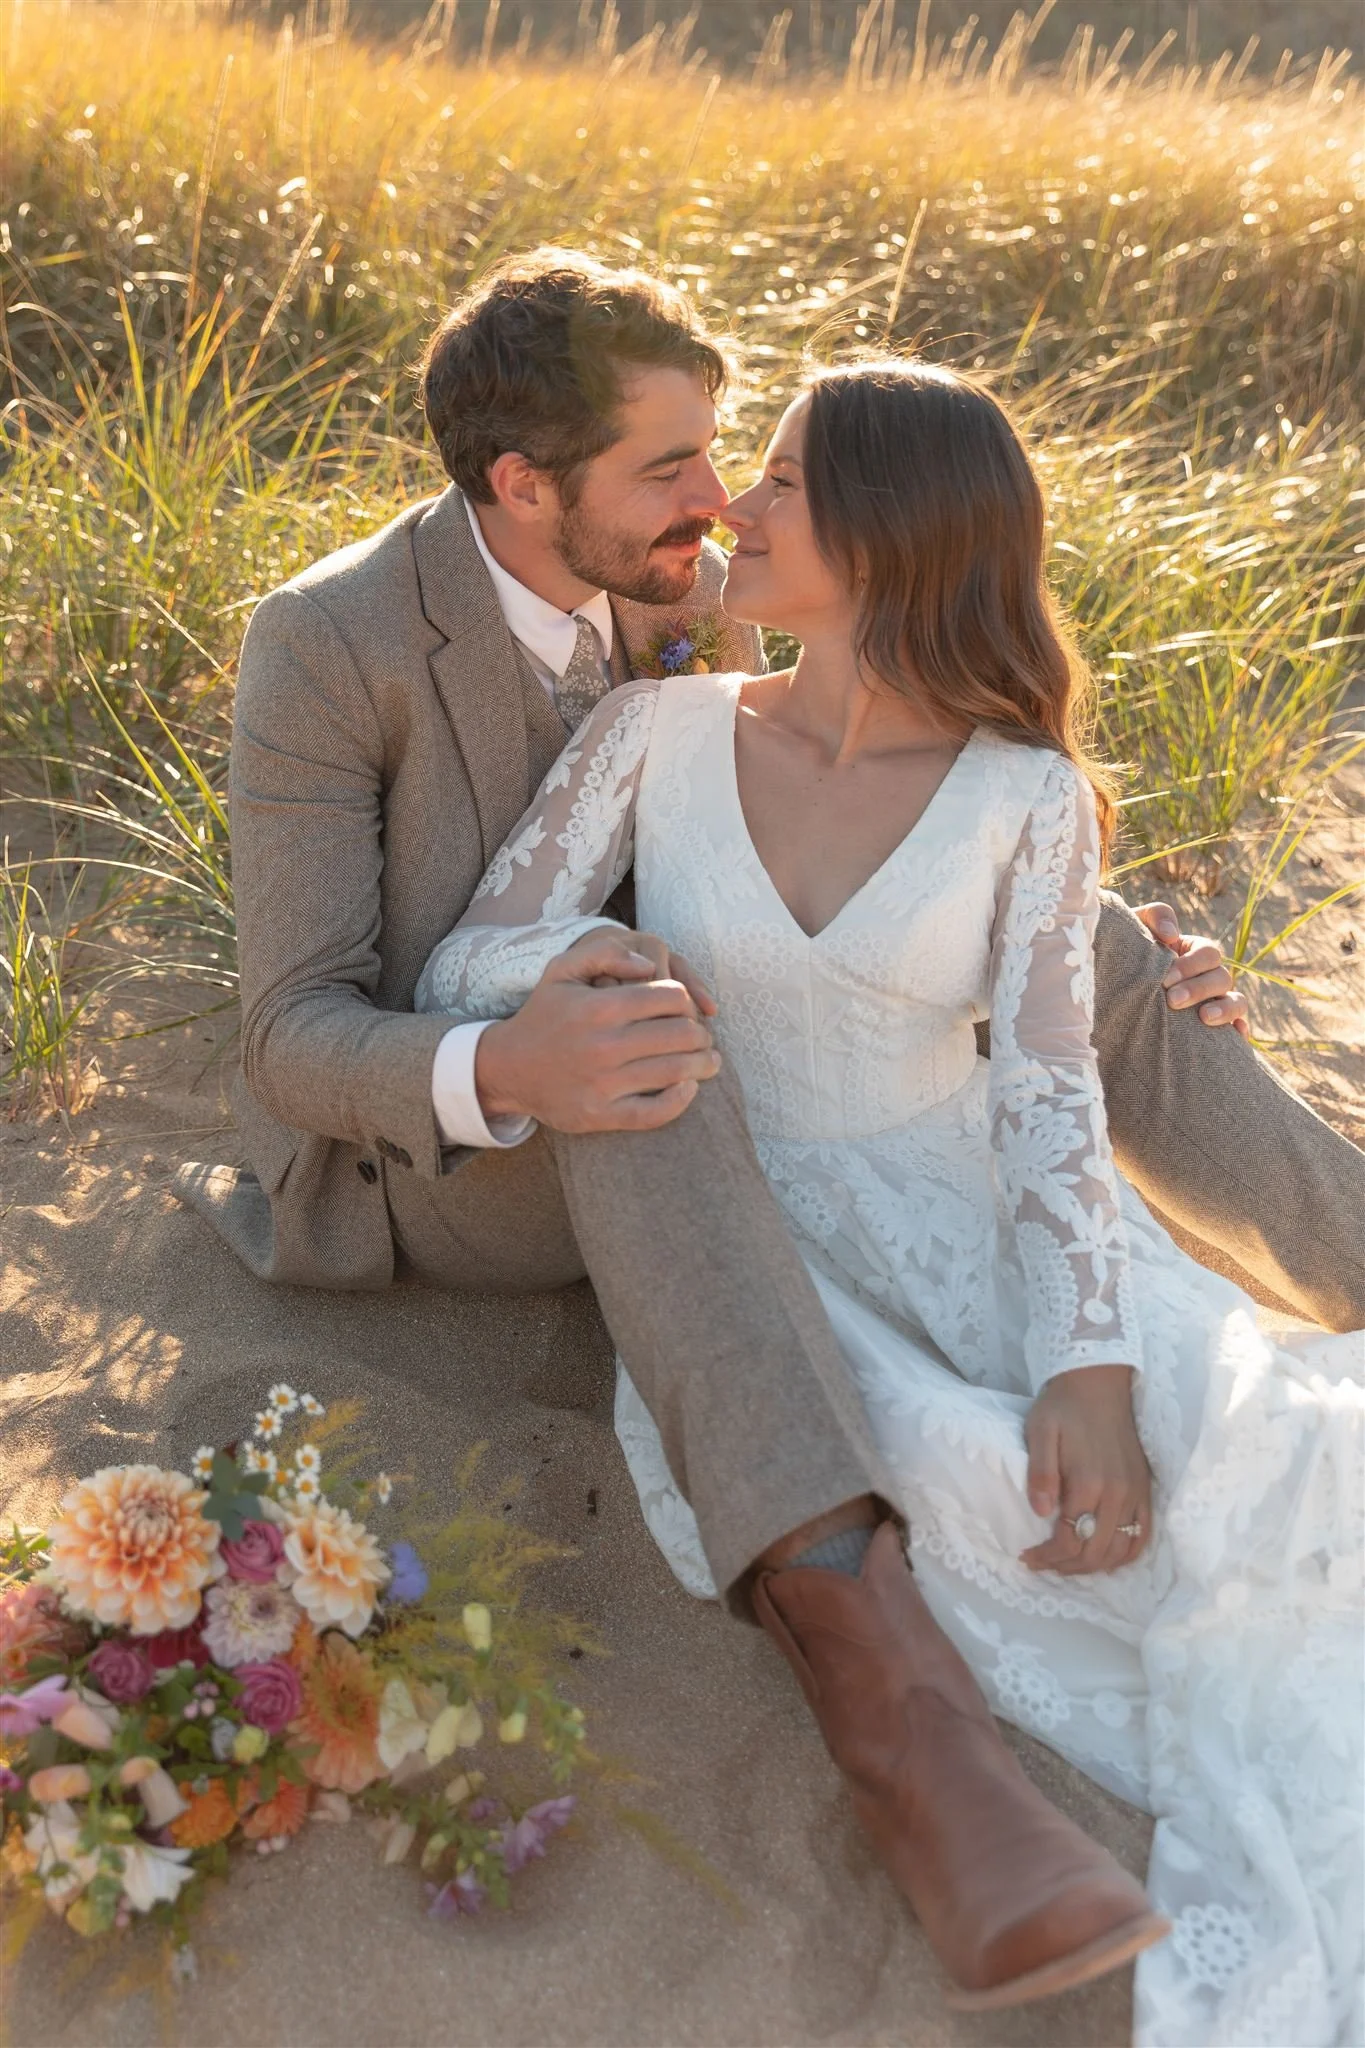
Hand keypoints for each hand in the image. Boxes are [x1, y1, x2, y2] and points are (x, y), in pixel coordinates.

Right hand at [474, 928, 720, 1134]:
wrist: (508, 1068)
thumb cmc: (545, 1015)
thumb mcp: (562, 969)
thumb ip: (606, 952)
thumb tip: (648, 964)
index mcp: (599, 1007)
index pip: (671, 997)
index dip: (689, 1000)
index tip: (687, 1009)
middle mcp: (603, 1045)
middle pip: (681, 1034)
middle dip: (702, 1034)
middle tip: (703, 1037)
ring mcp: (603, 1083)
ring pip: (676, 1071)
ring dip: (704, 1065)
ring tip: (709, 1061)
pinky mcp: (602, 1115)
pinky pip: (656, 1112)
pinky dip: (682, 1099)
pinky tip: (688, 1087)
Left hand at [1020, 1365, 1152, 1575]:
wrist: (1098, 1382)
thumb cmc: (1063, 1406)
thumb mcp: (1040, 1432)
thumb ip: (1041, 1473)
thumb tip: (1040, 1513)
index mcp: (1089, 1482)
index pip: (1069, 1540)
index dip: (1048, 1556)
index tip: (1028, 1557)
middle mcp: (1118, 1493)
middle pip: (1095, 1552)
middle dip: (1067, 1567)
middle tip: (1044, 1564)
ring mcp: (1136, 1492)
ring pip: (1120, 1550)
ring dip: (1094, 1565)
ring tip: (1069, 1563)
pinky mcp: (1146, 1488)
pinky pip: (1143, 1534)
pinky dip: (1126, 1553)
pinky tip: (1106, 1556)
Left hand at [1135, 903, 1249, 1036]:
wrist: (1113, 986)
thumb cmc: (1127, 953)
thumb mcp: (1137, 926)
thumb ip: (1156, 916)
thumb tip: (1172, 934)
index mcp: (1194, 952)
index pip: (1208, 954)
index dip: (1191, 965)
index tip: (1165, 979)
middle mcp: (1208, 976)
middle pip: (1222, 978)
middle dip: (1199, 989)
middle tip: (1173, 1000)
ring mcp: (1214, 1001)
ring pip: (1236, 1002)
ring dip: (1225, 1009)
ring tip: (1204, 1018)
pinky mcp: (1214, 1026)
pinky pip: (1237, 1027)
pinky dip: (1240, 1030)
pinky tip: (1236, 1033)